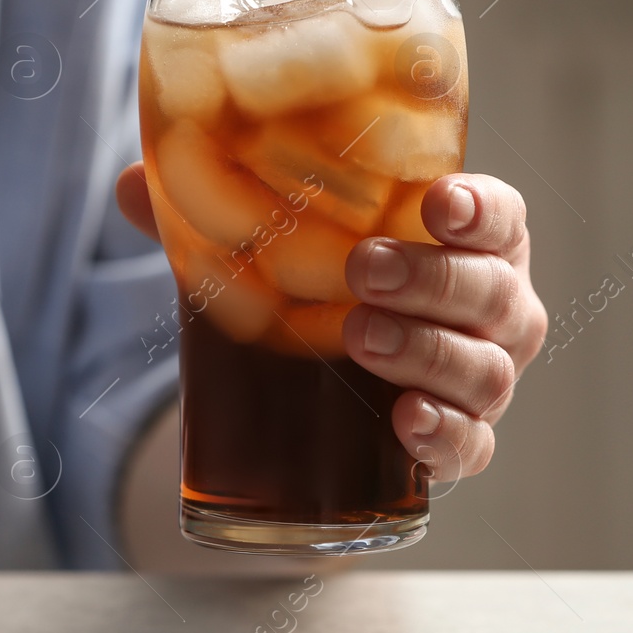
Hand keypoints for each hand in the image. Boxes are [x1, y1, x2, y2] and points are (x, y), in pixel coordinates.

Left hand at [116, 166, 545, 482]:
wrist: (329, 388)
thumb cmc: (323, 291)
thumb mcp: (277, 247)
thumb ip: (214, 217)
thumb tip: (131, 185)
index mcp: (466, 243)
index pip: (500, 217)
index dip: (481, 209)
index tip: (437, 203)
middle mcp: (492, 309)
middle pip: (494, 292)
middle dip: (434, 279)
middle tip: (363, 271)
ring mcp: (483, 378)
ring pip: (487, 369)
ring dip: (428, 352)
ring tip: (360, 337)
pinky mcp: (460, 443)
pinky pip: (473, 447)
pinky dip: (445, 436)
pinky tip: (405, 422)